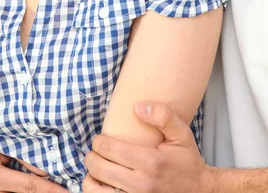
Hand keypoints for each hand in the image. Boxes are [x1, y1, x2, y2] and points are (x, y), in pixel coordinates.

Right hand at [0, 125, 65, 192]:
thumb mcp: (0, 140)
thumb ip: (22, 154)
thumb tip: (45, 170)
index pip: (27, 186)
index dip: (48, 189)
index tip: (65, 192)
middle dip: (40, 192)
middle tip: (59, 189)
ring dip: (26, 191)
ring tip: (45, 186)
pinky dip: (14, 191)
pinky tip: (24, 187)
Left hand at [83, 102, 217, 192]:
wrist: (200, 192)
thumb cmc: (188, 162)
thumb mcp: (182, 134)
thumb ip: (163, 116)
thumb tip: (137, 106)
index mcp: (151, 162)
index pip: (110, 149)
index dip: (99, 141)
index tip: (100, 138)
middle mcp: (141, 184)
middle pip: (99, 168)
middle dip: (92, 156)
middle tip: (96, 151)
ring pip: (96, 189)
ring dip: (91, 176)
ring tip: (97, 167)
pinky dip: (98, 191)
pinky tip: (103, 183)